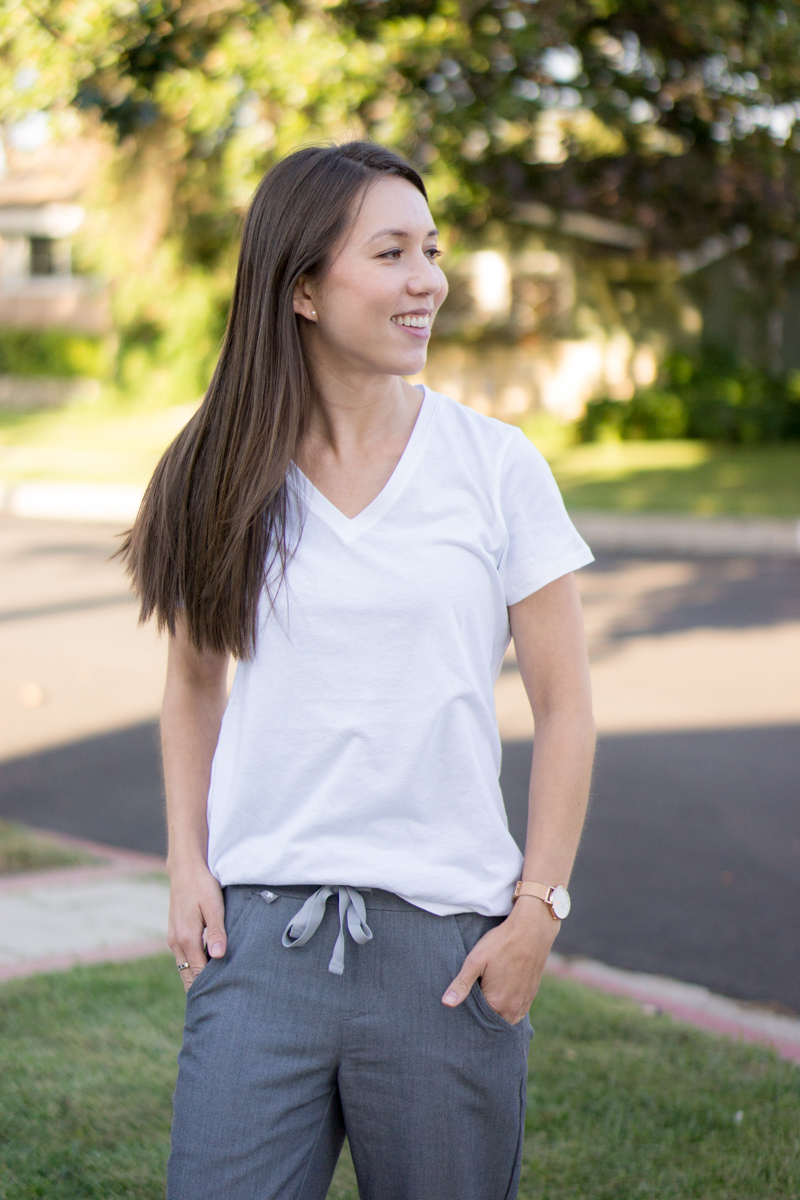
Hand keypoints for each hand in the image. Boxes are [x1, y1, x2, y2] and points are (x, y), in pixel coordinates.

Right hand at [167, 861, 226, 993]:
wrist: (185, 870)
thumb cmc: (202, 886)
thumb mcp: (214, 906)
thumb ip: (216, 931)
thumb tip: (218, 956)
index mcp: (187, 939)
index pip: (197, 974)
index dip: (207, 989)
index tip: (218, 1003)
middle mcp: (177, 943)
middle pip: (188, 976)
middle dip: (200, 991)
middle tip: (217, 1007)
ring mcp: (174, 939)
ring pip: (185, 968)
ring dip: (196, 980)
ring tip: (214, 994)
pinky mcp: (176, 933)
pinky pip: (184, 958)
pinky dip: (193, 967)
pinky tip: (206, 970)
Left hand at [441, 897, 560, 1023]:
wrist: (531, 929)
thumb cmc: (501, 943)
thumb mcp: (475, 961)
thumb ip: (461, 984)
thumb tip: (446, 1003)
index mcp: (496, 1003)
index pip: (478, 1018)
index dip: (470, 1009)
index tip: (467, 996)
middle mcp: (512, 1008)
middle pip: (493, 1020)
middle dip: (484, 1013)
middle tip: (477, 993)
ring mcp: (524, 1002)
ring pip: (507, 1017)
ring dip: (498, 1011)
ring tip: (489, 994)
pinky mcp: (532, 994)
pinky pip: (519, 1010)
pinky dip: (510, 1006)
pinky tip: (503, 992)